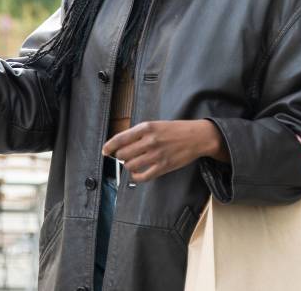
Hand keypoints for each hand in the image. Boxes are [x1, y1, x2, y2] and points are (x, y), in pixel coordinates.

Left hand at [101, 120, 227, 182]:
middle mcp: (149, 141)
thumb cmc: (175, 130)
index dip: (109, 146)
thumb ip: (139, 133)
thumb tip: (121, 142)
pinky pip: (142, 176)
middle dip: (120, 156)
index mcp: (146, 128)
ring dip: (128, 165)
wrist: (196, 137)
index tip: (105, 151)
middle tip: (125, 156)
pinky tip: (138, 173)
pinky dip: (136, 176)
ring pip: (130, 165)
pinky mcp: (163, 167)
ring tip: (133, 163)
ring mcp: (156, 155)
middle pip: (123, 154)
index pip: (120, 138)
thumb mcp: (155, 124)